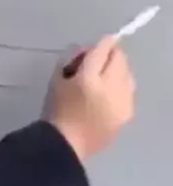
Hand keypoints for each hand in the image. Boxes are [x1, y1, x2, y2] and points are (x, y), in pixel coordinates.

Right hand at [45, 35, 134, 161]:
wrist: (67, 144)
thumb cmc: (57, 111)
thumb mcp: (57, 80)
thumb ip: (72, 61)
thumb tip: (87, 51)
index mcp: (88, 79)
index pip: (102, 50)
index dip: (103, 43)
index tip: (102, 41)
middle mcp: (110, 88)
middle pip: (119, 59)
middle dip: (111, 54)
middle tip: (99, 59)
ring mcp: (122, 102)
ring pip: (128, 74)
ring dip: (118, 69)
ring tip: (104, 76)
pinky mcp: (127, 113)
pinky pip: (128, 90)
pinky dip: (120, 86)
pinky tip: (108, 93)